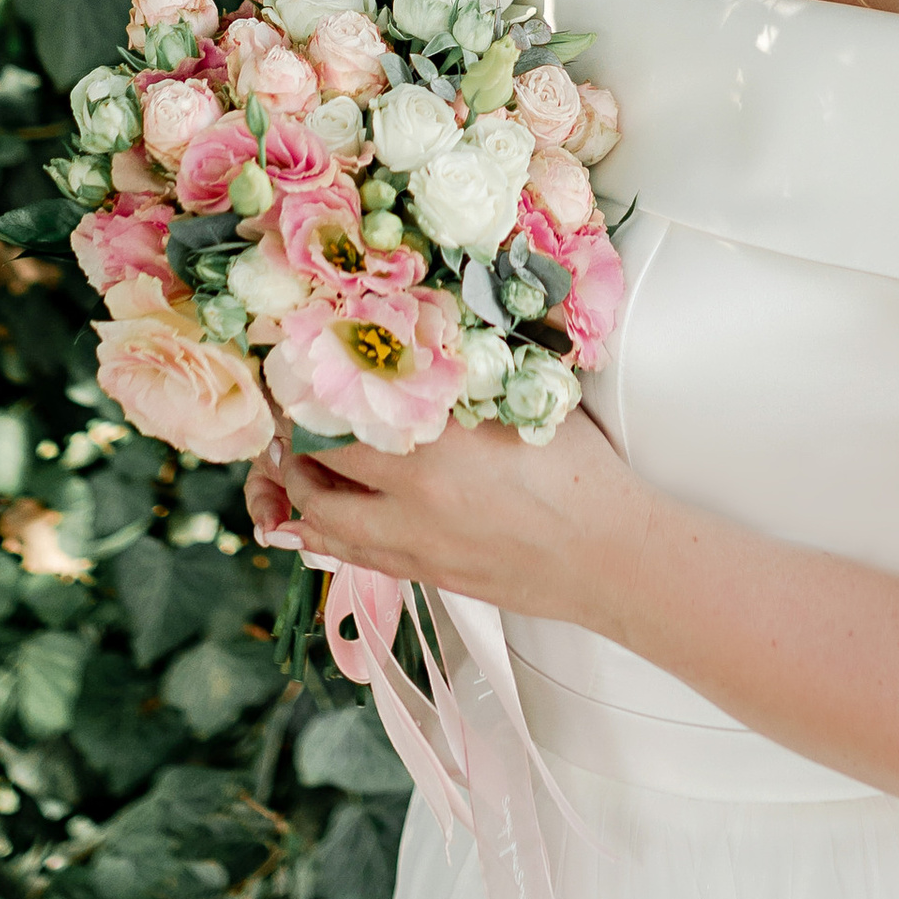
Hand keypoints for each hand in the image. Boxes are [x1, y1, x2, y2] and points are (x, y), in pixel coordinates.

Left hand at [268, 401, 644, 625]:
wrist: (611, 555)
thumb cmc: (582, 475)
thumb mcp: (527, 403)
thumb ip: (473, 371)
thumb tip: (445, 323)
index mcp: (435, 445)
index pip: (338, 414)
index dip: (306, 393)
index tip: (294, 372)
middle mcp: (412, 498)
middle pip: (316, 471)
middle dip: (291, 444)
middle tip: (288, 417)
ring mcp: (414, 544)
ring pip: (323, 522)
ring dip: (300, 491)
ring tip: (296, 465)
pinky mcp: (425, 575)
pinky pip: (352, 556)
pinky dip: (324, 534)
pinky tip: (314, 519)